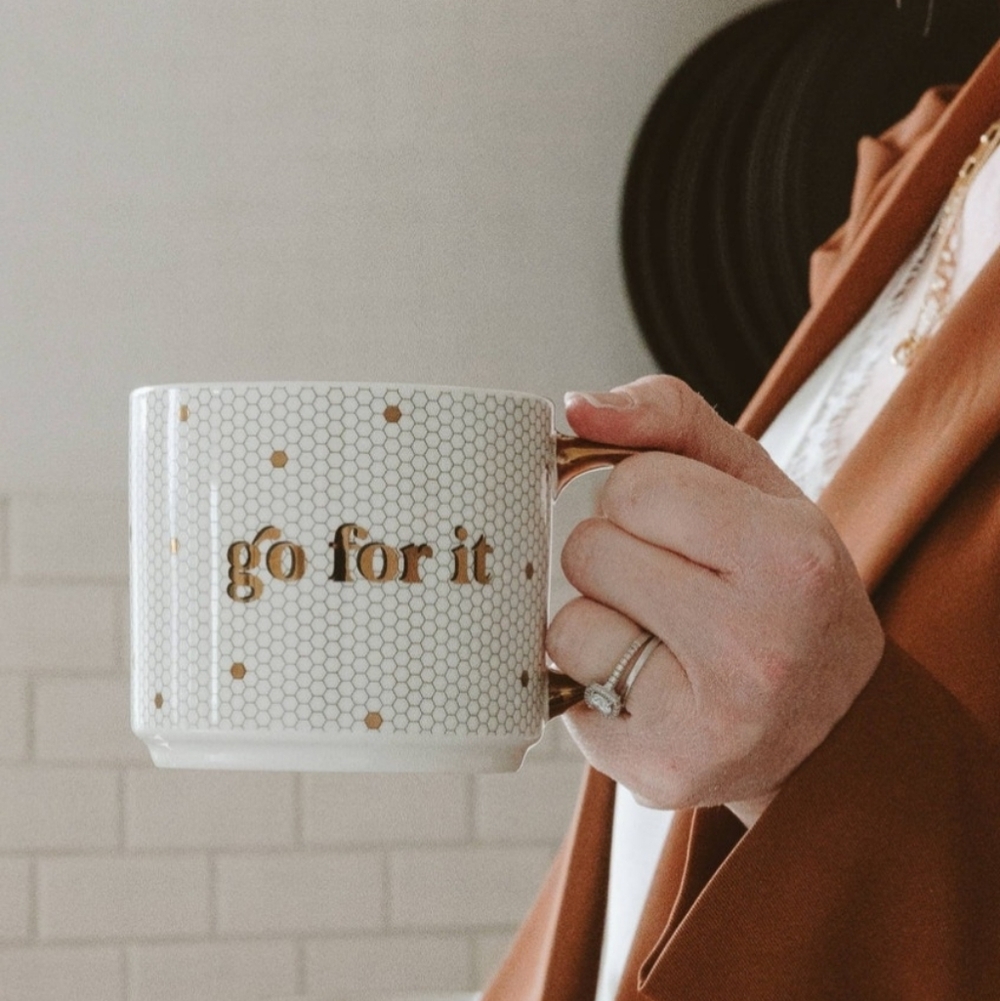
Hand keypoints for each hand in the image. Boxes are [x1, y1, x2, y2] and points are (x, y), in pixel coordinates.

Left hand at [549, 376, 883, 825]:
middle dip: (618, 554)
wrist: (831, 726)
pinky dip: (593, 676)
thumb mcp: (758, 485)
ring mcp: (705, 724)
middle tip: (677, 583)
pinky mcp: (655, 772)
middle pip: (589, 550)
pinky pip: (562, 689)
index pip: (632, 485)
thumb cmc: (785, 589)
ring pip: (566, 623)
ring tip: (664, 637)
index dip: (645, 497)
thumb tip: (576, 407)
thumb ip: (670, 419)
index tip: (688, 526)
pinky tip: (651, 683)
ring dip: (600, 617)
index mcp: (791, 560)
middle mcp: (756, 649)